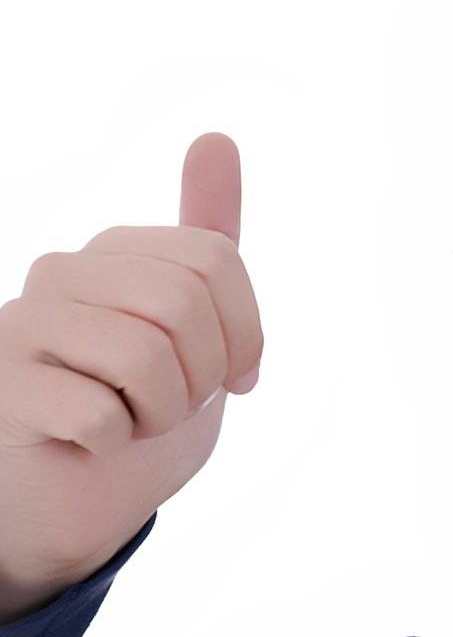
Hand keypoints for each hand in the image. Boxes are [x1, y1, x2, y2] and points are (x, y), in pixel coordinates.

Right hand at [0, 132, 263, 620]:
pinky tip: (90, 443)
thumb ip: (208, 237)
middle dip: (203, 374)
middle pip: (183, 302)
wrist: (76, 501)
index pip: (216, 259)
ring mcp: (20, 324)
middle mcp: (61, 271)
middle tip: (175, 405)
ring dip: (160, 413)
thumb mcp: (197, 324)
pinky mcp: (2, 386)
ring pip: (144, 357)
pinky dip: (116, 444)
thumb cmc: (139, 411)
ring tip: (133, 421)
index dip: (245, 332)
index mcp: (115, 252)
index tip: (234, 376)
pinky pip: (100, 413)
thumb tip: (215, 136)